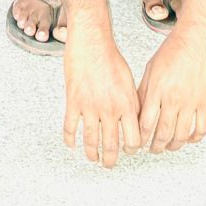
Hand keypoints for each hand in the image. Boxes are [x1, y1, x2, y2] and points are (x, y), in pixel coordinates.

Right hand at [61, 32, 142, 168]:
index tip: (127, 151)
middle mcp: (109, 109)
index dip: (131, 149)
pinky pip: (70, 127)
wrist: (91, 41)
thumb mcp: (130, 82)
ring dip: (91, 154)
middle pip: (111, 145)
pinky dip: (70, 139)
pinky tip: (71, 145)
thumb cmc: (111, 58)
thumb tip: (135, 122)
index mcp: (126, 105)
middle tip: (108, 164)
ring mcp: (90, 106)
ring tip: (92, 158)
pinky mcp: (73, 101)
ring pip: (90, 141)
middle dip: (110, 160)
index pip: (133, 139)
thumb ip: (132, 103)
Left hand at [136, 17, 205, 153]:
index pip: (146, 123)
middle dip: (155, 146)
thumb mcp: (151, 68)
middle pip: (163, 133)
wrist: (196, 37)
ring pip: (181, 135)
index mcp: (157, 89)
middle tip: (153, 149)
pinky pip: (201, 128)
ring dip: (173, 145)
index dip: (141, 137)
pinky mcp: (205, 101)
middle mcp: (174, 97)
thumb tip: (138, 112)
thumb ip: (144, 91)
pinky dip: (194, 138)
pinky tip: (188, 138)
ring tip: (168, 146)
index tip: (138, 142)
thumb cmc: (172, 49)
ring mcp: (191, 101)